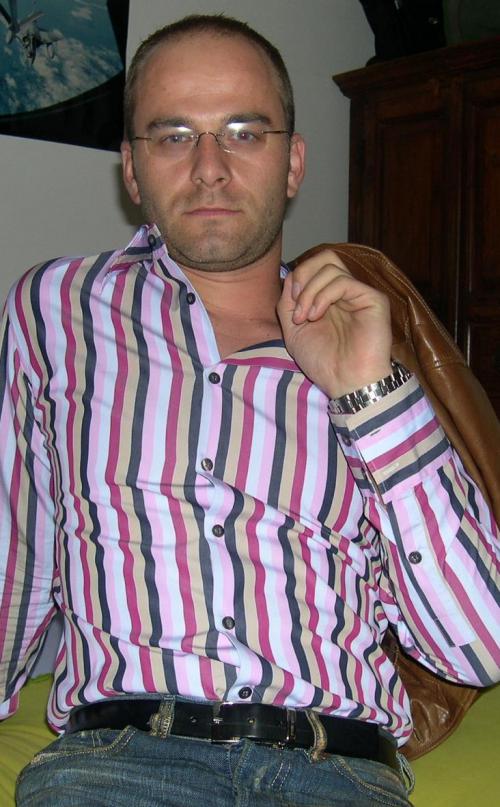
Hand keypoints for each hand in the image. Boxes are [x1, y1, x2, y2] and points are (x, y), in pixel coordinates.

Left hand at [277, 249, 392, 398]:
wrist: (346, 383)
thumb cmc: (323, 362)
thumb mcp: (293, 330)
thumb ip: (289, 302)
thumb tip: (291, 276)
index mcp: (329, 297)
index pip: (315, 266)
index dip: (298, 278)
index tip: (290, 307)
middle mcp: (345, 292)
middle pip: (326, 256)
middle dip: (303, 273)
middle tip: (295, 301)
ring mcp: (359, 294)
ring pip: (331, 267)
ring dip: (310, 291)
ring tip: (306, 317)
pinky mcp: (373, 299)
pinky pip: (343, 281)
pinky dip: (323, 295)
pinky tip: (316, 315)